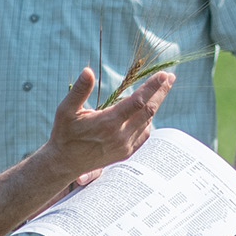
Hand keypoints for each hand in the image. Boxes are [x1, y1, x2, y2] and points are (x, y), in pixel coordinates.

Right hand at [40, 67, 173, 176]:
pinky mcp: (126, 153)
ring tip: (162, 89)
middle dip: (161, 92)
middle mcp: (120, 135)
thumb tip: (88, 71)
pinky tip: (148, 111)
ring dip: (156, 104)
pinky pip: (144, 134)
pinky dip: (148, 120)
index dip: (152, 87)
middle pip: (149, 110)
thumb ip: (79, 91)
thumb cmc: (64, 134)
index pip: (138, 101)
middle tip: (171, 77)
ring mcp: (125, 146)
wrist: (64, 164)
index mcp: (108, 123)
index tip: (164, 75)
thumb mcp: (65, 110)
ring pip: (148, 121)